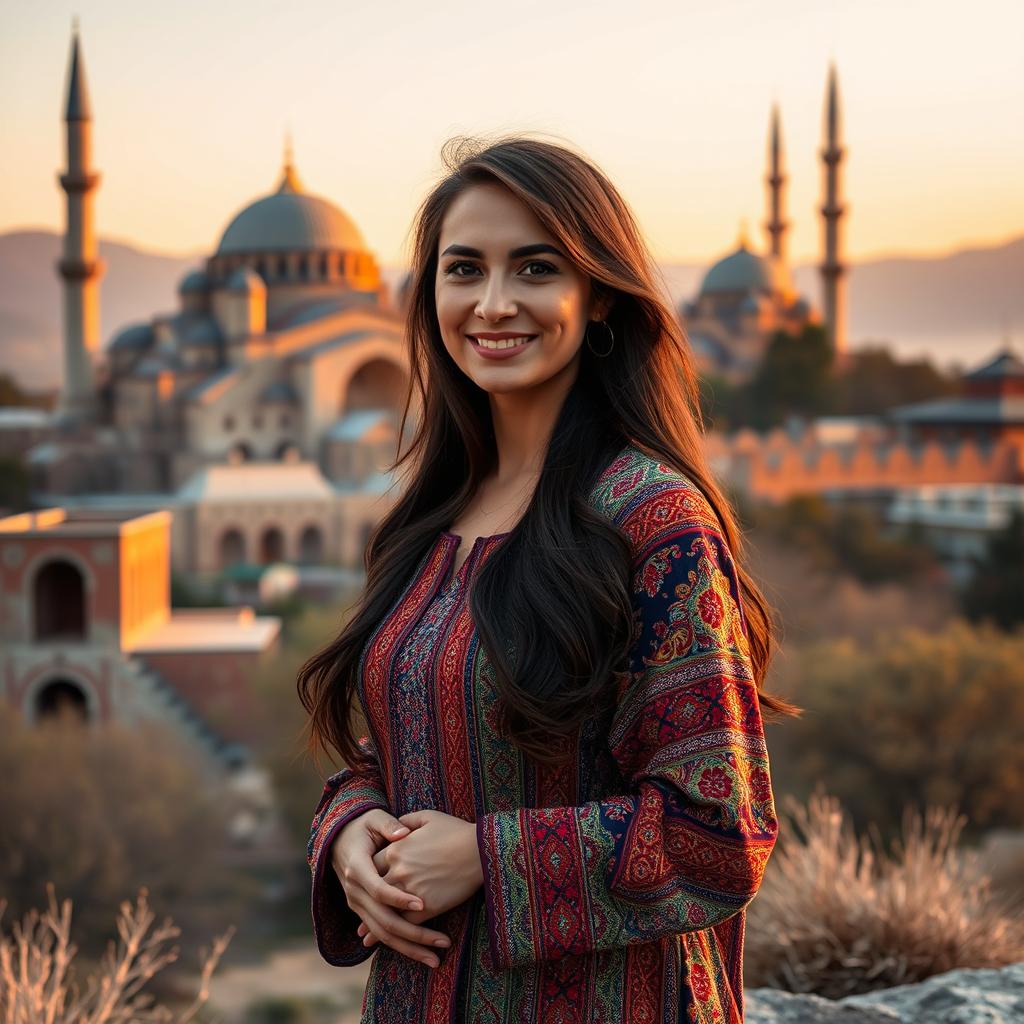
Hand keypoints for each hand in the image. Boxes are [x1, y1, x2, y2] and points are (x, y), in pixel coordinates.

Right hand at [329, 809, 451, 968]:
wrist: (337, 838)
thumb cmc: (362, 825)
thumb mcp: (373, 818)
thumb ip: (388, 824)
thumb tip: (403, 833)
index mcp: (358, 867)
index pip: (379, 889)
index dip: (399, 899)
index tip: (422, 904)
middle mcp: (354, 891)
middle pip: (383, 920)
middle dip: (412, 935)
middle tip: (441, 943)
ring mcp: (356, 904)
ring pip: (381, 934)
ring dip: (409, 948)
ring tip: (436, 959)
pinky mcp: (361, 910)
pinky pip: (380, 933)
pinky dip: (399, 944)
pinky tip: (419, 953)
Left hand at [356, 809, 483, 949]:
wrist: (480, 850)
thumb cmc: (455, 831)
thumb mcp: (427, 817)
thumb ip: (405, 821)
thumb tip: (396, 827)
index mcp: (395, 850)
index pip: (371, 868)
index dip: (367, 879)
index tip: (364, 888)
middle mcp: (398, 872)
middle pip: (373, 894)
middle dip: (365, 909)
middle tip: (360, 922)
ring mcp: (410, 892)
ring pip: (386, 914)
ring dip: (375, 929)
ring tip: (367, 940)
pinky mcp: (426, 908)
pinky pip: (406, 926)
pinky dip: (398, 937)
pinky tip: (392, 943)